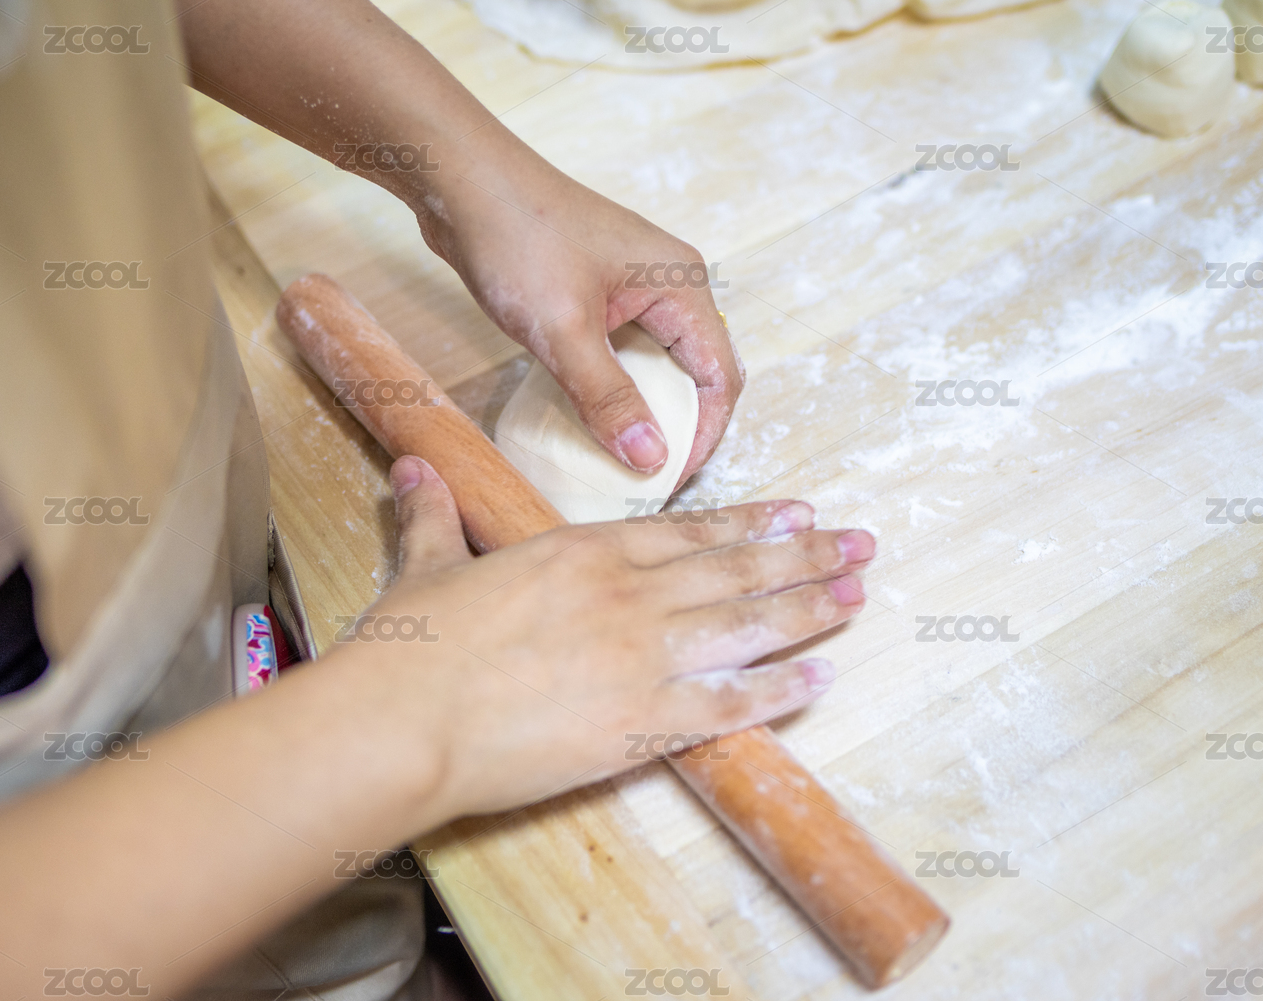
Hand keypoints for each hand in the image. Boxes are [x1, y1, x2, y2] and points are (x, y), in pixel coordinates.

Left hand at [179, 0, 741, 483]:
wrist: (458, 178)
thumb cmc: (516, 236)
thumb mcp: (562, 330)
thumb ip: (608, 397)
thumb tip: (651, 459)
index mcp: (681, 286)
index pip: (721, 377)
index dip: (704, 436)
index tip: (668, 481)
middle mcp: (670, 285)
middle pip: (698, 374)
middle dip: (681, 430)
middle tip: (648, 480)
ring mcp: (634, 288)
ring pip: (660, 367)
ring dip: (647, 413)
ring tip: (622, 460)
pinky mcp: (599, 293)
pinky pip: (625, 354)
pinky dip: (617, 391)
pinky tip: (592, 421)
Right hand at [337, 457, 873, 818]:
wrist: (403, 721)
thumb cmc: (410, 645)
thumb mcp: (427, 566)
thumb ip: (434, 516)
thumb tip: (410, 470)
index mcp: (584, 553)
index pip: (689, 530)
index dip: (750, 520)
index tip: (797, 510)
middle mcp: (628, 595)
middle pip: (736, 569)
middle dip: (805, 554)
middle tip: (859, 543)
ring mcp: (642, 658)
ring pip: (747, 625)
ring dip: (809, 608)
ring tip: (858, 595)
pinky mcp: (641, 724)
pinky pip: (730, 705)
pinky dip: (780, 692)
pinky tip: (820, 679)